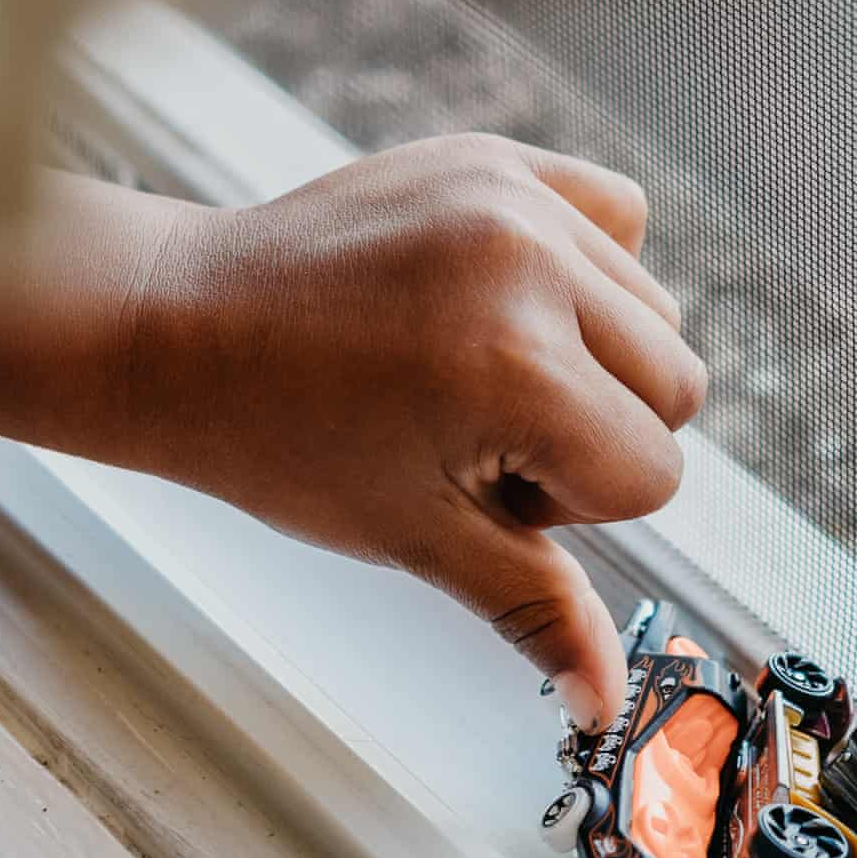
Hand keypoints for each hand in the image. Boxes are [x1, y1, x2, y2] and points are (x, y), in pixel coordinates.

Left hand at [82, 135, 707, 728]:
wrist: (178, 329)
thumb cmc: (278, 438)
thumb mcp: (416, 536)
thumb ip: (533, 608)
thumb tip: (607, 699)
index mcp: (518, 370)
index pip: (654, 472)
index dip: (572, 506)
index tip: (481, 485)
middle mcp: (531, 266)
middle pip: (678, 387)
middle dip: (594, 432)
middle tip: (474, 434)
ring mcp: (514, 198)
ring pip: (655, 310)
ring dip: (590, 355)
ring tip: (473, 369)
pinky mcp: (495, 157)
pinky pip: (615, 214)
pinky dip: (583, 264)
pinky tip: (498, 300)